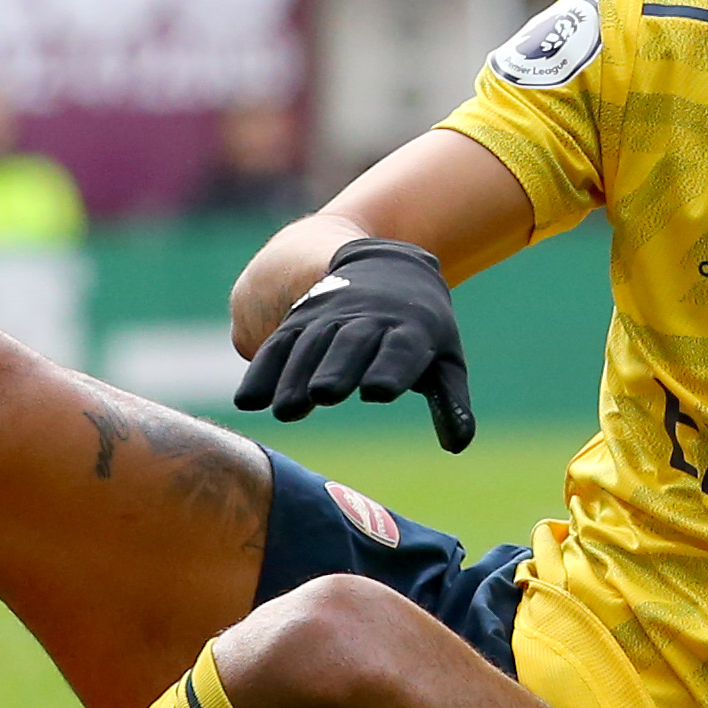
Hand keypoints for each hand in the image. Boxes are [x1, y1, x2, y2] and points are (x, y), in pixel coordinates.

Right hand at [233, 234, 473, 452]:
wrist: (384, 263)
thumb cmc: (417, 326)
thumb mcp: (442, 354)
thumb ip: (449, 400)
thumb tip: (458, 443)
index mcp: (409, 328)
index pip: (400, 348)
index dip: (390, 366)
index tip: (377, 392)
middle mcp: (367, 318)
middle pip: (350, 343)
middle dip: (337, 366)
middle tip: (324, 394)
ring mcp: (329, 316)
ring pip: (310, 343)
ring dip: (295, 375)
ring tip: (287, 410)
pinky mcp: (299, 319)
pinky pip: (278, 344)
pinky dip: (263, 371)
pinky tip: (249, 402)